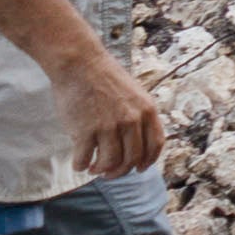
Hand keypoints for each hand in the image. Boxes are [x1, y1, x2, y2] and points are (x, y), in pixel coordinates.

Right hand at [55, 49, 166, 179]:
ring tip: (93, 168)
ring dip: (101, 171)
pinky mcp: (86, 130)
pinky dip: (81, 165)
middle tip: (109, 173)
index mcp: (147, 110)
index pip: (155, 145)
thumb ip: (138, 115)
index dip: (148, 161)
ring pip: (110, 163)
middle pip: (132, 159)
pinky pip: (85, 158)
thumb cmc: (103, 76)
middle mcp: (131, 120)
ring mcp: (109, 126)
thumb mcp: (134, 92)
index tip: (139, 168)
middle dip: (120, 171)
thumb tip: (136, 143)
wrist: (79, 61)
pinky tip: (79, 163)